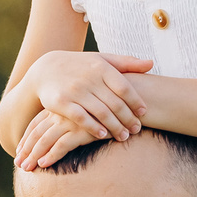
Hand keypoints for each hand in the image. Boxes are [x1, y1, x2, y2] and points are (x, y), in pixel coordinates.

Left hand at [14, 108, 103, 169]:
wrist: (129, 102)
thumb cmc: (109, 110)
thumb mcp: (87, 114)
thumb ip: (73, 122)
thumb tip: (62, 136)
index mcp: (61, 106)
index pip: (36, 124)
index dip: (26, 139)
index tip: (19, 152)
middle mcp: (62, 112)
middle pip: (36, 133)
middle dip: (26, 150)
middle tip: (19, 164)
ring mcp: (71, 120)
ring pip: (45, 139)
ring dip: (33, 155)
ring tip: (26, 169)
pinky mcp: (83, 129)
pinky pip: (61, 144)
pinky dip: (51, 155)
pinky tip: (43, 165)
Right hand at [21, 51, 152, 165]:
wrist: (46, 69)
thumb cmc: (80, 66)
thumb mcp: (102, 59)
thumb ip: (126, 63)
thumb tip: (151, 64)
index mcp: (101, 67)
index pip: (124, 88)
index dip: (136, 102)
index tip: (143, 113)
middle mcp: (89, 78)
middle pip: (115, 103)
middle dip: (128, 119)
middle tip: (136, 130)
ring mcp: (75, 91)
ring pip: (101, 113)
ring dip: (115, 127)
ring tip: (123, 137)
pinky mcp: (62, 103)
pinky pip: (81, 118)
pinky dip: (94, 128)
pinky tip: (103, 135)